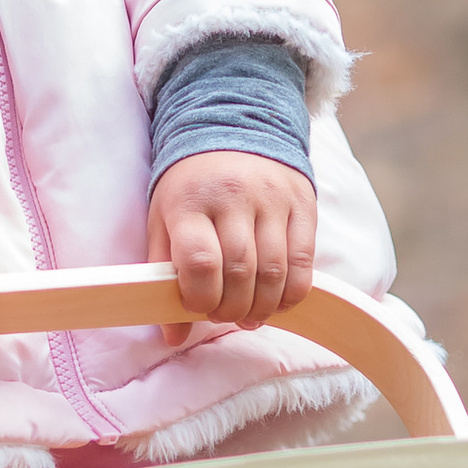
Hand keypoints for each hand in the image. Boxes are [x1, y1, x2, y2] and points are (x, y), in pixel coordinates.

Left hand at [146, 151, 316, 343]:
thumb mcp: (163, 221)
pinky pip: (304, 261)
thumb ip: (163, 276)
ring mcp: (272, 199)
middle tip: (225, 315)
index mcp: (190, 201)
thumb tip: (171, 337)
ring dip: (262, 306)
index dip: (201, 297)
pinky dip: (292, 292)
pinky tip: (276, 300)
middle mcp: (233, 197)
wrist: (231, 130)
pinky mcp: (302, 203)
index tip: (198, 307)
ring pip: (275, 271)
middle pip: (241, 271)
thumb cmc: (190, 189)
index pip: (201, 261)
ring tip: (249, 314)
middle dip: (232, 308)